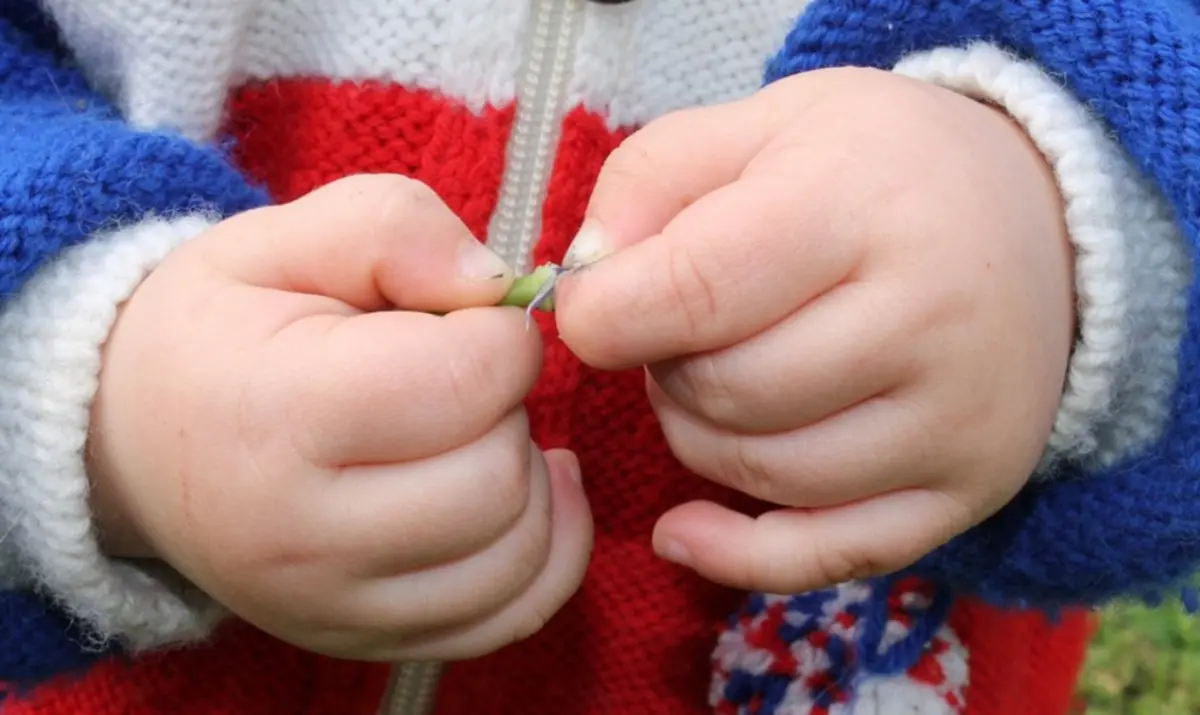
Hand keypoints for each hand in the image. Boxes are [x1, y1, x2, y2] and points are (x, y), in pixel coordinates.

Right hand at [86, 175, 592, 659]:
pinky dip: (547, 549)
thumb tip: (504, 287)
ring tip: (474, 434)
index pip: (463, 381)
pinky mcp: (366, 641)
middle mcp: (300, 538)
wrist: (133, 440)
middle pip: (497, 477)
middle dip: (508, 409)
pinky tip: (523, 493)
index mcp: (275, 415)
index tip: (465, 323)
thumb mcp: (281, 239)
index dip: (499, 335)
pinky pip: (513, 614)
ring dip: (528, 479)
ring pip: (519, 552)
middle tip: (457, 380)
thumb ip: (395, 229)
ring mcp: (333, 606)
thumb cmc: (222, 328)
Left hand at [556, 68, 1073, 594]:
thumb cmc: (873, 167)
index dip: (607, 314)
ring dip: (699, 433)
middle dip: (666, 367)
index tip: (591, 308)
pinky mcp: (968, 489)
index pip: (696, 290)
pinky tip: (683, 530)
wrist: (1034, 218)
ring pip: (762, 472)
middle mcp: (928, 318)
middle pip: (725, 392)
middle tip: (682, 327)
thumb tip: (584, 284)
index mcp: (860, 204)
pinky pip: (829, 557)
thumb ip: (650, 182)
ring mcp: (958, 418)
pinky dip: (738, 554)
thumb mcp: (760, 123)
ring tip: (720, 372)